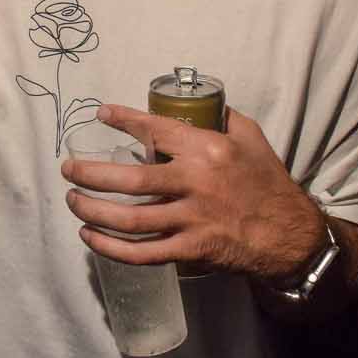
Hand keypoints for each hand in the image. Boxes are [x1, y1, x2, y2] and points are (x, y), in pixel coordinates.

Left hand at [58, 104, 325, 280]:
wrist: (290, 235)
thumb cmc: (268, 182)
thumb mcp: (252, 138)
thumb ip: (223, 119)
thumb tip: (199, 104)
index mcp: (207, 150)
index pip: (155, 129)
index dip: (124, 120)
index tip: (100, 114)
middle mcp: (195, 183)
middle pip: (130, 179)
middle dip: (90, 174)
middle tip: (68, 169)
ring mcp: (191, 220)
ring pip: (130, 219)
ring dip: (93, 210)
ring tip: (72, 202)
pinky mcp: (190, 251)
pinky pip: (143, 253)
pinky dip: (111, 248)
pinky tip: (91, 238)